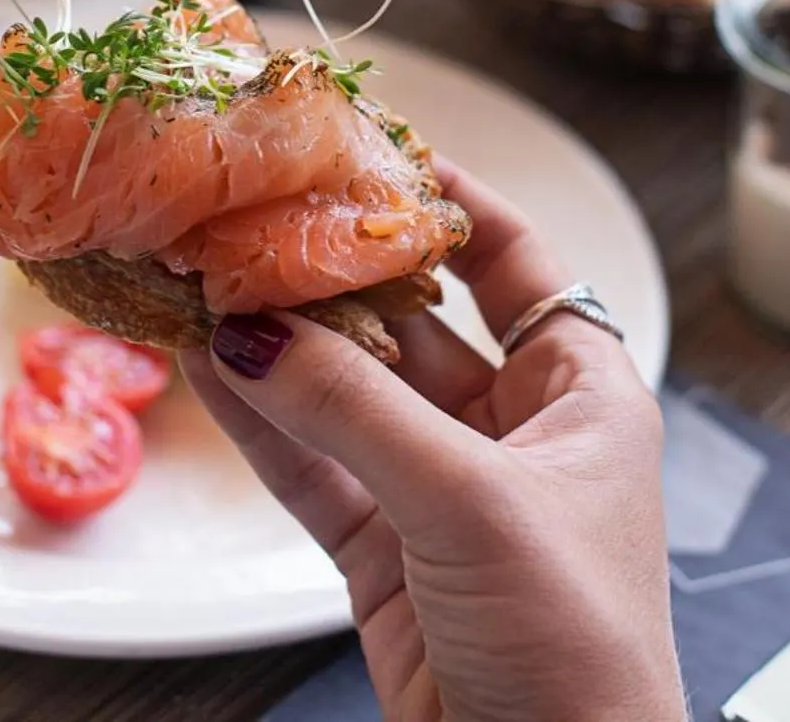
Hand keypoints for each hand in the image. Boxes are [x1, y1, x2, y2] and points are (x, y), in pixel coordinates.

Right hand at [182, 158, 682, 721]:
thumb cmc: (577, 645)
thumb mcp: (473, 504)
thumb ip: (357, 412)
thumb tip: (252, 331)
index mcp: (585, 396)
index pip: (518, 263)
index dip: (451, 201)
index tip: (374, 144)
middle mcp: (518, 434)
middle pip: (415, 326)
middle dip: (334, 279)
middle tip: (254, 221)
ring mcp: (446, 497)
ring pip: (352, 399)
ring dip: (283, 351)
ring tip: (204, 285)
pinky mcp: (389, 560)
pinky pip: (317, 472)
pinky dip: (265, 429)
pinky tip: (210, 375)